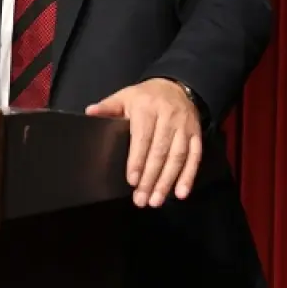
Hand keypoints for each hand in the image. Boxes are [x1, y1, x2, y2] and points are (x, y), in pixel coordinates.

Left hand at [86, 78, 202, 207]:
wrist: (176, 86)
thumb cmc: (145, 97)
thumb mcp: (125, 96)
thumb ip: (108, 107)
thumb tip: (90, 112)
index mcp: (147, 108)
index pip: (143, 137)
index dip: (138, 160)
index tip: (132, 180)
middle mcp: (168, 117)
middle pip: (160, 151)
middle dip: (151, 178)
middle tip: (141, 200)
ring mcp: (184, 127)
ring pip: (177, 157)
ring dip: (168, 181)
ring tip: (156, 201)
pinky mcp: (196, 135)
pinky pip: (195, 157)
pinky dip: (189, 176)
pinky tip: (180, 193)